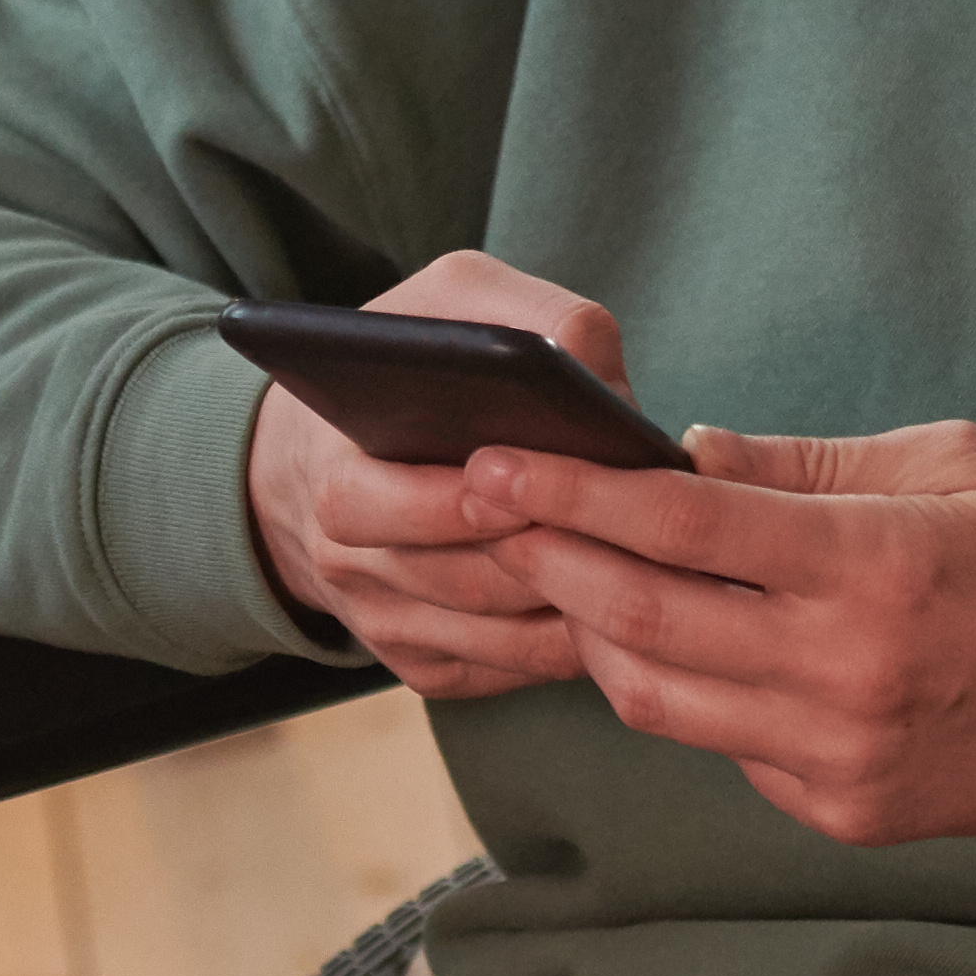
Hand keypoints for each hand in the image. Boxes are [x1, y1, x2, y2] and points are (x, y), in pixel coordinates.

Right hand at [237, 251, 622, 697]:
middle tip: (624, 530)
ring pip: (500, 636)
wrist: (322, 460)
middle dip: (547, 557)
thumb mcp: (444, 303)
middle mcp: (348, 566)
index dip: (454, 504)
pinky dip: (571, 644)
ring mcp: (388, 625)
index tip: (523, 488)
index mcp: (334, 476)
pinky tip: (625, 603)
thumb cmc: (404, 370)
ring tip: (653, 564)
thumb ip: (520, 313)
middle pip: (464, 582)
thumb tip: (599, 373)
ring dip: (578, 604)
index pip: (378, 508)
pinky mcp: (427, 666)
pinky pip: (510, 671)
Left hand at [468, 419, 975, 847]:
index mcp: (869, 567)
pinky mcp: (842, 811)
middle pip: (637, 619)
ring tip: (565, 578)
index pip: (677, 527)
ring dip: (595, 636)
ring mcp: (836, 755)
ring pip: (656, 700)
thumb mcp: (950, 464)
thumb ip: (806, 468)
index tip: (497, 464)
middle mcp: (840, 671)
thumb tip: (688, 459)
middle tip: (489, 515)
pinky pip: (723, 747)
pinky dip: (683, 692)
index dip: (570, 493)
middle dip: (546, 561)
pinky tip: (676, 645)